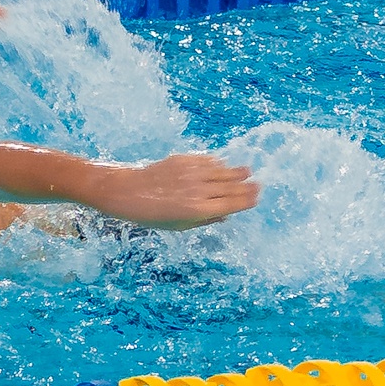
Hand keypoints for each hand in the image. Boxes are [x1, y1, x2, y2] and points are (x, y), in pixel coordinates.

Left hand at [106, 154, 258, 228]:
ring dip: (236, 172)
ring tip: (246, 172)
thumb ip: (206, 220)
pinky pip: (208, 161)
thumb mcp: (179, 226)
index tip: (256, 196)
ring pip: (222, 171)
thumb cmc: (152, 214)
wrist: (127, 191)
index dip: (247, 200)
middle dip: (246, 186)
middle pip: (231, 187)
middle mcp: (198, 191)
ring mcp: (192, 173)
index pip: (232, 203)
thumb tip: (227, 214)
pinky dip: (218, 164)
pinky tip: (222, 166)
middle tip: (257, 184)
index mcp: (198, 210)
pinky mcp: (184, 160)